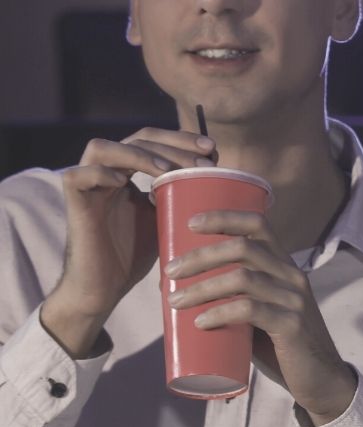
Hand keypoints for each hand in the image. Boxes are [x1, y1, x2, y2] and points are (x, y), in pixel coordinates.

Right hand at [41, 129, 215, 356]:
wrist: (105, 288)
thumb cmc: (135, 254)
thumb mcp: (167, 219)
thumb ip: (182, 196)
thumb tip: (223, 181)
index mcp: (129, 172)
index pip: (153, 140)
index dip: (181, 139)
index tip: (214, 149)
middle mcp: (107, 172)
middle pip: (136, 138)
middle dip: (172, 145)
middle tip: (203, 161)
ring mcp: (88, 185)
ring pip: (102, 148)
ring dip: (138, 154)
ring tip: (166, 171)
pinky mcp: (73, 203)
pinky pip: (77, 175)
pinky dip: (101, 174)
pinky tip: (126, 184)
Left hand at [165, 209, 354, 423]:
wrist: (320, 379)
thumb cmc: (281, 345)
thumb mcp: (261, 313)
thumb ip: (233, 297)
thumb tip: (177, 291)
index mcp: (284, 267)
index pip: (258, 225)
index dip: (224, 218)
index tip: (190, 223)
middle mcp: (292, 276)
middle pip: (243, 248)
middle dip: (200, 256)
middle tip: (170, 272)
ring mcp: (294, 300)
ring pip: (242, 278)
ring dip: (202, 288)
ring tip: (174, 302)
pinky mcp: (292, 325)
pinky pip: (251, 310)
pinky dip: (220, 313)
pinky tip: (201, 322)